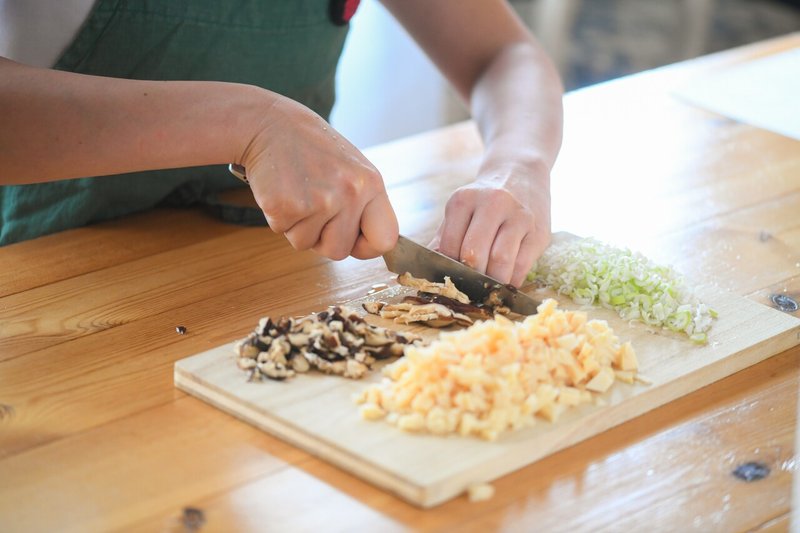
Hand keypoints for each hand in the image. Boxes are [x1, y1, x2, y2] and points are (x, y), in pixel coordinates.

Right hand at [241, 95, 397, 259]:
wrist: (271, 124)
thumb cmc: (312, 149)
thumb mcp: (352, 170)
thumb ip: (364, 205)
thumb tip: (372, 245)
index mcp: (371, 184)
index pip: (385, 239)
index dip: (366, 247)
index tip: (352, 239)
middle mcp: (350, 193)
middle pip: (339, 251)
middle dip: (323, 238)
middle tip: (313, 205)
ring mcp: (318, 201)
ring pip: (308, 245)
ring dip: (298, 227)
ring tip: (298, 193)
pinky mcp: (286, 207)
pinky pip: (284, 233)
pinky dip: (279, 218)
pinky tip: (282, 190)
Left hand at [430, 160, 550, 286]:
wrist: (520, 174)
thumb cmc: (483, 202)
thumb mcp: (460, 211)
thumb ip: (444, 239)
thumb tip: (432, 272)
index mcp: (464, 200)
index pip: (449, 246)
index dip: (449, 269)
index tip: (452, 280)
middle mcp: (493, 203)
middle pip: (474, 254)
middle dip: (470, 278)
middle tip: (470, 288)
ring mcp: (519, 216)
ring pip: (501, 261)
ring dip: (492, 282)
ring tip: (488, 287)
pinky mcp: (540, 232)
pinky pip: (523, 265)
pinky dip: (512, 281)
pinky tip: (506, 281)